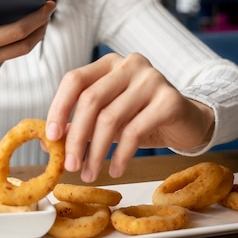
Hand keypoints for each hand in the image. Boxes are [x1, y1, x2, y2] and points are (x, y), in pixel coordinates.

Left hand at [45, 52, 214, 182]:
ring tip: (90, 173)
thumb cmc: (142, 118)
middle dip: (76, 137)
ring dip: (96, 152)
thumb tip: (48, 144)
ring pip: (111, 118)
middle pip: (90, 100)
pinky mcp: (169, 100)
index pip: (75, 80)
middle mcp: (129, 64)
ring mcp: (151, 79)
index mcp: (109, 64)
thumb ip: (80, 125)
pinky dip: (121, 155)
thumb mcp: (109, 118)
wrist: (188, 121)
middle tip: (70, 166)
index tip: (51, 137)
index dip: (59, 108)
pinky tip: (116, 170)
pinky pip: (135, 131)